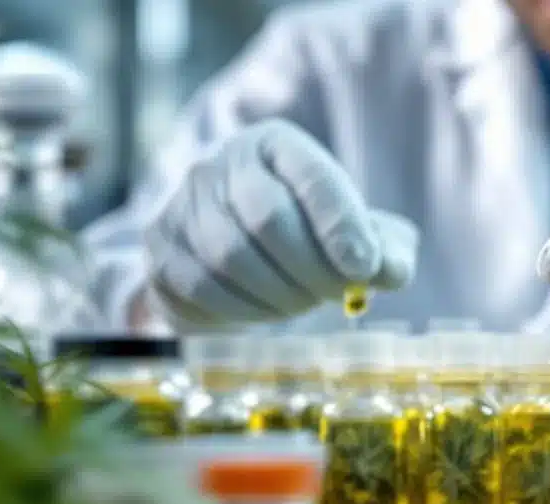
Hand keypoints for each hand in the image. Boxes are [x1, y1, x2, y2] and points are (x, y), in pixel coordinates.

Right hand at [146, 119, 418, 324]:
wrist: (234, 233)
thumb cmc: (308, 228)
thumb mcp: (354, 225)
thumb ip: (385, 246)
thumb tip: (390, 272)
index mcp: (276, 144)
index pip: (311, 177)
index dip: (341, 225)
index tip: (366, 268)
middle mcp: (220, 164)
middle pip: (267, 220)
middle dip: (312, 270)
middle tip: (337, 295)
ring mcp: (181, 205)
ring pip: (228, 259)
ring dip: (277, 297)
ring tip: (302, 302)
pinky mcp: (159, 250)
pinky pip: (196, 291)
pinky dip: (238, 312)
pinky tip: (263, 311)